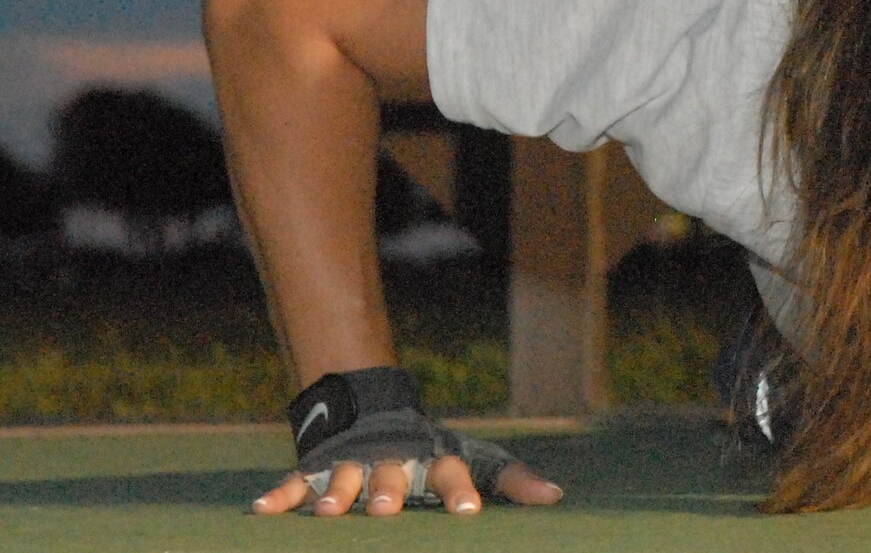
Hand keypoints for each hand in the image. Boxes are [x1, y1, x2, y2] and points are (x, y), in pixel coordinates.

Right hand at [250, 452, 564, 516]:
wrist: (382, 409)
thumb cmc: (440, 452)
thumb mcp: (482, 461)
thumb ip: (515, 482)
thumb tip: (557, 497)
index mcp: (436, 461)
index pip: (452, 474)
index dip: (461, 491)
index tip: (468, 511)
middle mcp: (395, 462)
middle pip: (391, 477)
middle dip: (387, 492)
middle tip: (384, 510)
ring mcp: (353, 464)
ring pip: (342, 480)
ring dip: (335, 495)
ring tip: (327, 514)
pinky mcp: (318, 469)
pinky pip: (296, 484)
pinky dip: (279, 497)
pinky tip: (261, 511)